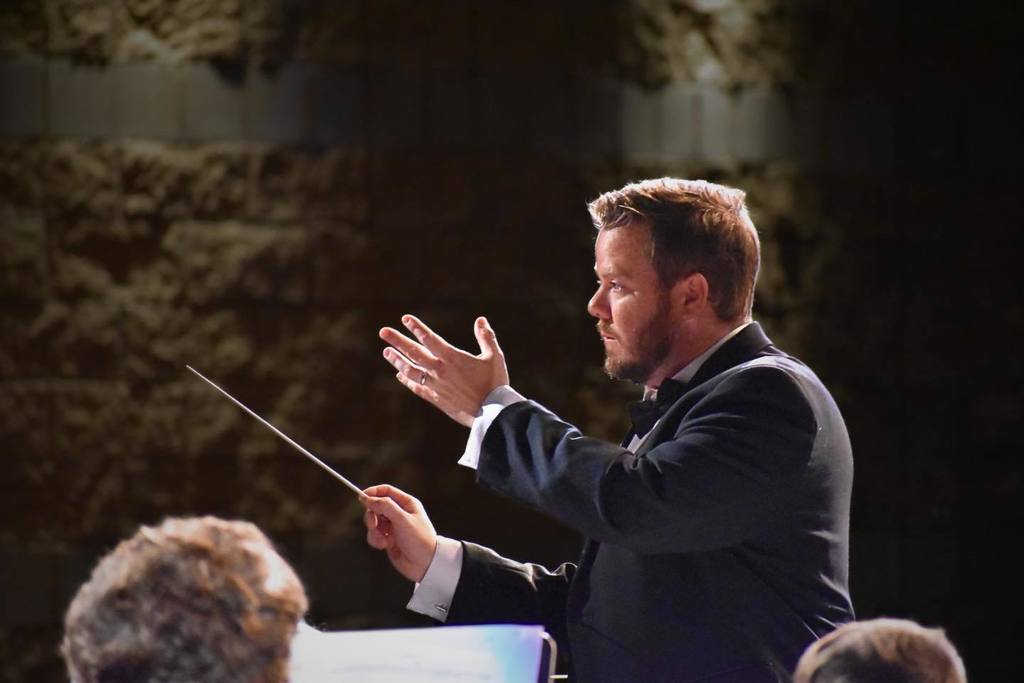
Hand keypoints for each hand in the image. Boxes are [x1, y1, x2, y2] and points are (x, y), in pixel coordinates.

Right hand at [361, 484, 437, 582]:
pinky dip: (376, 540)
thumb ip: (385, 507)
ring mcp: (393, 526)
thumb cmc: (419, 539)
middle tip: (374, 525)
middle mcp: (399, 513)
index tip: (361, 498)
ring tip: (384, 541)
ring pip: (373, 522)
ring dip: (374, 531)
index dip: (373, 492)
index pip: (386, 491)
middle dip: (372, 516)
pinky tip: (385, 546)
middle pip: (376, 506)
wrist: (425, 564)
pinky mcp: (388, 539)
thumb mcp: (402, 519)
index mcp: (406, 503)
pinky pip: (374, 535)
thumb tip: (367, 498)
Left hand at [380, 315, 508, 426]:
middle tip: (383, 331)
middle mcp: (440, 370)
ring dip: (397, 361)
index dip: (417, 328)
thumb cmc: (495, 383)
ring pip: (411, 370)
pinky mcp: (436, 398)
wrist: (492, 412)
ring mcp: (436, 385)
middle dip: (397, 341)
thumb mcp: (494, 356)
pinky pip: (418, 387)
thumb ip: (486, 337)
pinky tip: (400, 375)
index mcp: (453, 358)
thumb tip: (480, 319)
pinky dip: (407, 380)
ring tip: (386, 352)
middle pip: (414, 353)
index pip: (430, 339)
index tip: (405, 319)